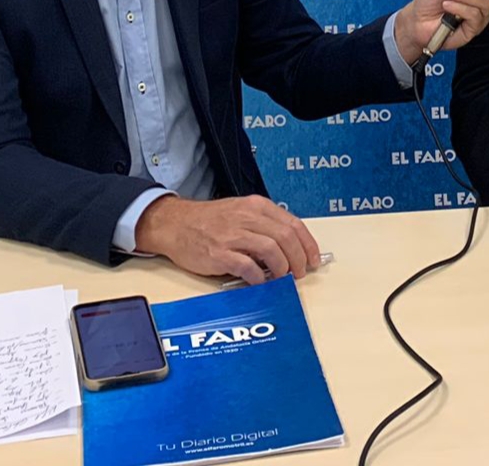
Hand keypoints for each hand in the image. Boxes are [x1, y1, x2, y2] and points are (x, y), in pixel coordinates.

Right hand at [134, 194, 320, 283]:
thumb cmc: (209, 221)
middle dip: (299, 258)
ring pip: (271, 250)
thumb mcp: (241, 212)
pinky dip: (258, 277)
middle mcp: (247, 217)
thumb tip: (289, 248)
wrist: (175, 224)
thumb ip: (263, 226)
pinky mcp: (219, 253)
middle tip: (301, 273)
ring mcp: (233, 235)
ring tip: (283, 278)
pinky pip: (247, 266)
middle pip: (285, 237)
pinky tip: (260, 282)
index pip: (293, 223)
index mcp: (256, 206)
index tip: (314, 259)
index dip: (308, 244)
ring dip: (283, 268)